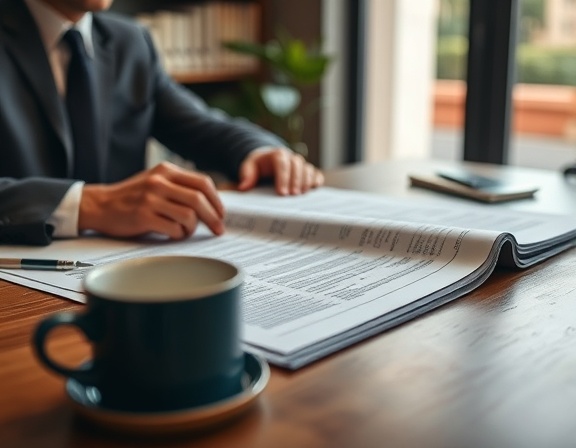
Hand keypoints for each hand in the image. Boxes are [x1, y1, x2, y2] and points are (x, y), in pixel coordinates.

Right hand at [78, 162, 224, 239]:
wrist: (98, 205)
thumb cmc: (132, 197)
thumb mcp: (156, 182)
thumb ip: (179, 187)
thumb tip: (211, 204)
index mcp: (166, 170)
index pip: (203, 182)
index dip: (217, 200)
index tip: (221, 214)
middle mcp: (159, 181)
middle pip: (199, 199)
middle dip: (213, 217)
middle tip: (218, 229)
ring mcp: (150, 198)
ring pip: (188, 215)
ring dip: (192, 228)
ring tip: (185, 231)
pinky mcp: (143, 216)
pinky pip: (173, 229)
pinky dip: (178, 235)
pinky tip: (173, 235)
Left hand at [237, 148, 323, 194]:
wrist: (267, 161)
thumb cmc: (258, 166)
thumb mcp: (249, 168)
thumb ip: (246, 175)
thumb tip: (243, 187)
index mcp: (277, 154)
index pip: (282, 163)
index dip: (283, 177)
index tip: (281, 192)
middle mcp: (291, 157)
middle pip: (297, 164)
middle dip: (295, 180)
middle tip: (292, 195)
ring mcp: (300, 164)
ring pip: (307, 168)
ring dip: (306, 181)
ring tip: (302, 194)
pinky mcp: (307, 171)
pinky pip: (316, 173)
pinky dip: (316, 180)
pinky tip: (313, 188)